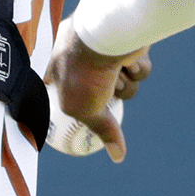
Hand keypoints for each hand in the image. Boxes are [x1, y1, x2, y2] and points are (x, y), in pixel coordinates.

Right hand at [47, 17, 148, 161]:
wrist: (105, 38)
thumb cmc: (82, 72)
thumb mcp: (83, 110)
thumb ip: (100, 131)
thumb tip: (117, 157)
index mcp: (58, 71)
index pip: (56, 89)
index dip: (62, 100)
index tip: (56, 115)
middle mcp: (79, 60)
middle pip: (100, 94)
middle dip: (105, 97)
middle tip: (101, 90)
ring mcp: (104, 53)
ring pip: (123, 84)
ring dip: (124, 85)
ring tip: (115, 73)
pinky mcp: (126, 47)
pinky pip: (138, 71)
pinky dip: (137, 70)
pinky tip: (128, 61)